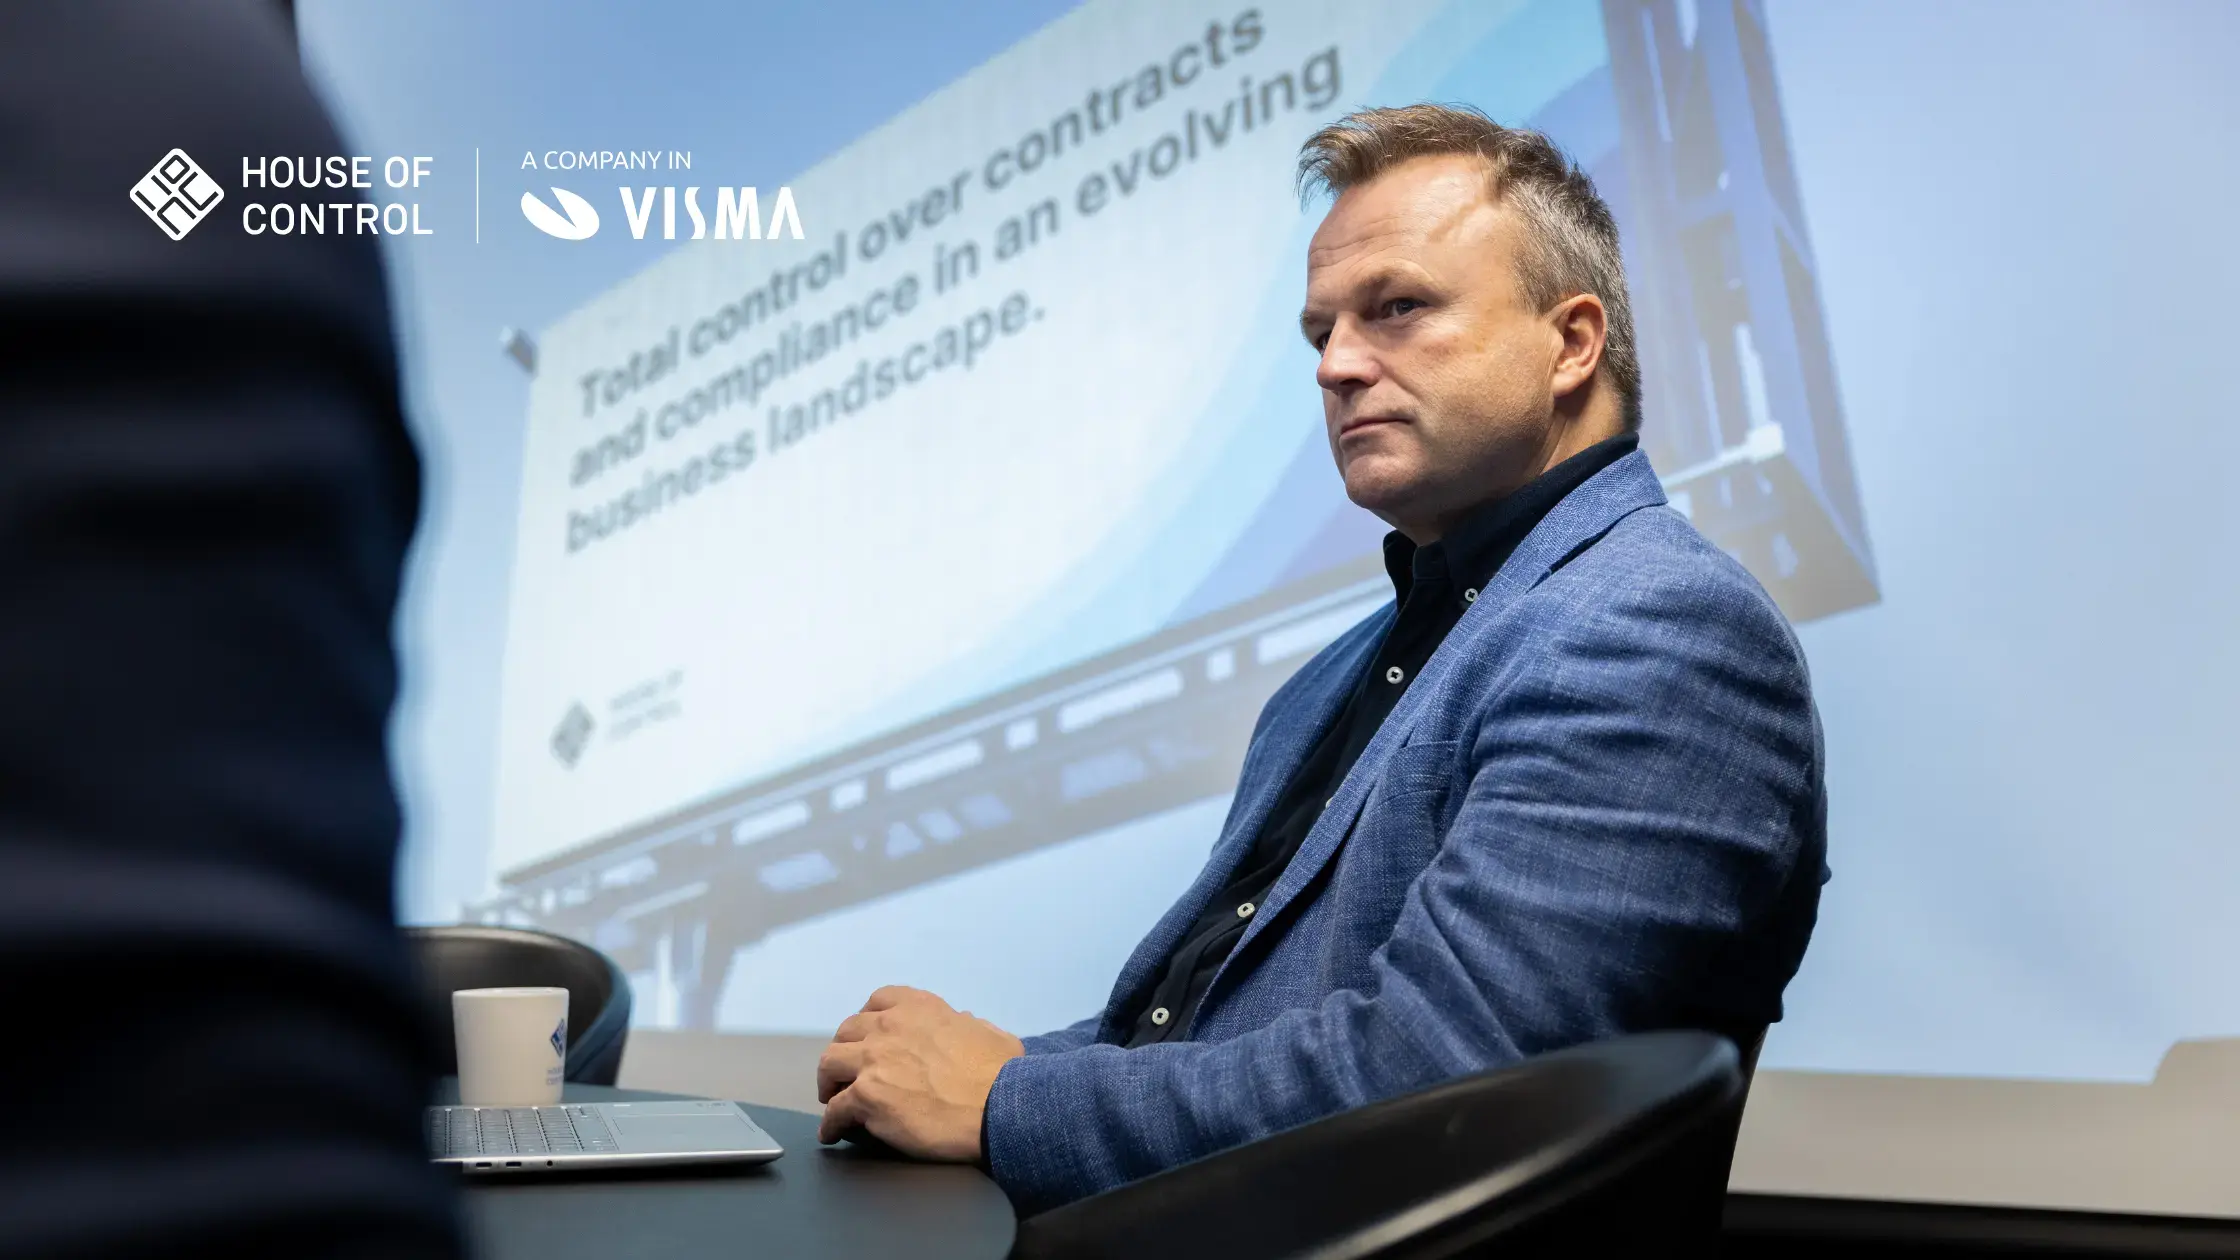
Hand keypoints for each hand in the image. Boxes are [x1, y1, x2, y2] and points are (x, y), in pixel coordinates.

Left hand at [815, 985, 1024, 1160]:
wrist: (998, 1107)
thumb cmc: (1002, 1074)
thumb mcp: (992, 1034)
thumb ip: (972, 1025)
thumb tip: (966, 1022)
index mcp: (920, 1008)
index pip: (878, 1002)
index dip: (868, 1021)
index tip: (868, 1037)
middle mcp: (889, 1027)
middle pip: (846, 1032)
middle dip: (845, 1051)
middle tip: (848, 1071)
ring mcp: (874, 1060)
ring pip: (829, 1064)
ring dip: (830, 1082)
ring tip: (833, 1099)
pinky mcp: (866, 1097)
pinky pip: (835, 1110)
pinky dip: (831, 1123)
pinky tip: (833, 1133)